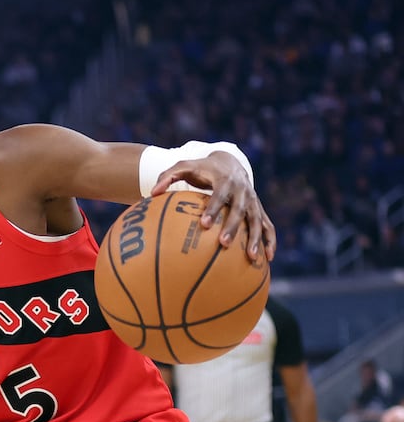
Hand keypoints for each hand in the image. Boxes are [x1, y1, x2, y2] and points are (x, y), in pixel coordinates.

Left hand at [151, 152, 274, 263]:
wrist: (230, 162)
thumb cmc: (201, 169)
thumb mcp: (183, 167)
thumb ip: (166, 177)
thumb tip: (151, 193)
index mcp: (225, 180)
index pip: (219, 195)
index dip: (214, 208)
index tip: (205, 224)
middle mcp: (242, 190)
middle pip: (240, 210)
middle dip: (233, 227)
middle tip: (224, 244)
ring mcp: (253, 201)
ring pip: (258, 219)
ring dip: (256, 238)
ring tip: (251, 257)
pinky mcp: (258, 209)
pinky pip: (268, 225)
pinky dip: (270, 240)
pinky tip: (268, 258)